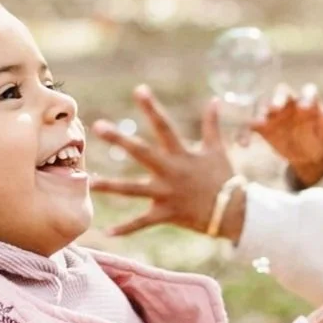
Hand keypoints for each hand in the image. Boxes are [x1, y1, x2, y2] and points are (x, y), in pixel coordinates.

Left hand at [90, 85, 238, 237]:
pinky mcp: (165, 214)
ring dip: (111, 186)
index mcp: (181, 154)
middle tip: (98, 126)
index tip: (139, 89)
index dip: (152, 108)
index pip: (165, 126)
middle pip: (141, 153)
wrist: (232, 212)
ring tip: (91, 181)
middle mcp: (170, 172)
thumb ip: (212, 125)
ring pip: (133, 190)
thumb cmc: (224, 178)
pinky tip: (106, 232)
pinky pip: (142, 223)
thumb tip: (215, 100)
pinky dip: (125, 229)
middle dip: (120, 140)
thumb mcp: (217, 149)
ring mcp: (166, 194)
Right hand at [255, 86, 322, 187]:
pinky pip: (250, 125)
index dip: (306, 97)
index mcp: (308, 101)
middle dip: (277, 98)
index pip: (307, 92)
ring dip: (259, 113)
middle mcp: (290, 103)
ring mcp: (274, 114)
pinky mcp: (263, 127)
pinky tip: (244, 143)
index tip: (305, 109)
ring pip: (263, 106)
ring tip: (257, 124)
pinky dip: (245, 132)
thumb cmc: (321, 140)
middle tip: (275, 108)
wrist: (310, 156)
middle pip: (281, 93)